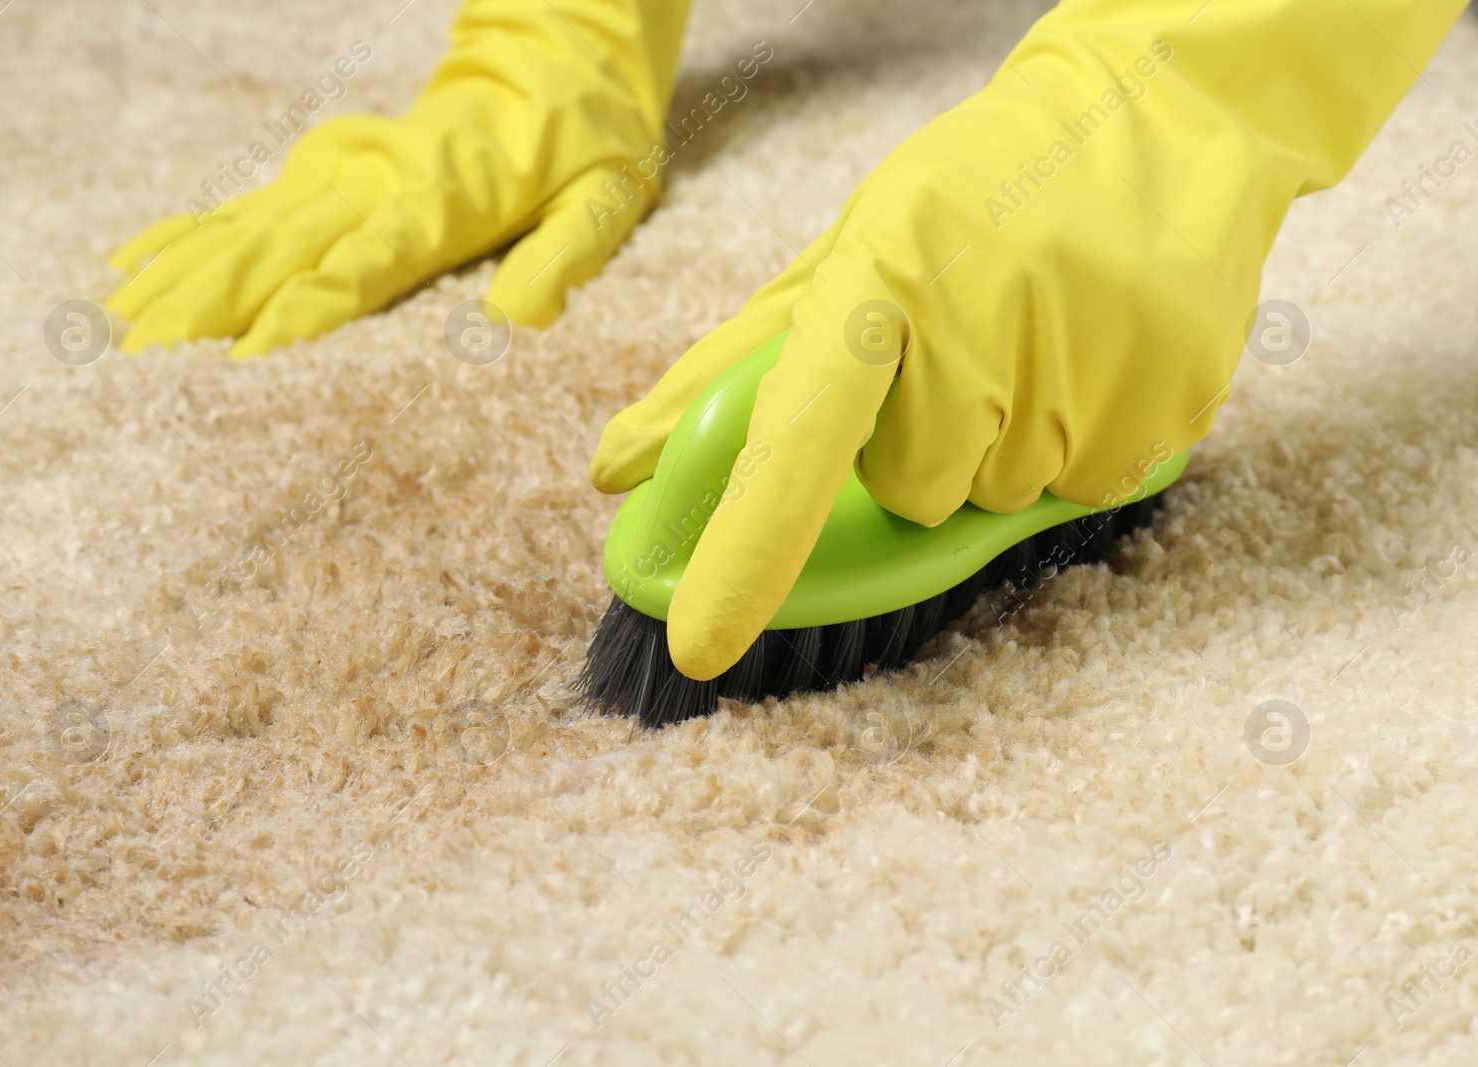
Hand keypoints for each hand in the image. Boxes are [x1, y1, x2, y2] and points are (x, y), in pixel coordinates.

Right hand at [106, 0, 687, 355]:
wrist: (557, 57)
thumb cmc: (586, 142)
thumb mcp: (604, 202)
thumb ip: (562, 260)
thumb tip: (517, 321)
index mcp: (442, 202)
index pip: (364, 266)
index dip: (304, 312)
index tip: (244, 358)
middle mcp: (377, 183)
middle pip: (281, 248)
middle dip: (211, 304)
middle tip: (144, 359)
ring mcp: (342, 169)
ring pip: (247, 227)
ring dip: (182, 276)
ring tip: (116, 325)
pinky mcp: (324, 165)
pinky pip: (244, 202)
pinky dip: (185, 232)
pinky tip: (131, 260)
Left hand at [592, 0, 1462, 679]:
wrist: (1157, 120)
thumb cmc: (969, 198)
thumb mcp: (846, 255)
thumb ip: (728, 372)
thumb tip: (616, 471)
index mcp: (880, 280)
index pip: (799, 440)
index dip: (746, 549)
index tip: (698, 645)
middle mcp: (981, 325)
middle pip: (915, 494)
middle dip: (920, 449)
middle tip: (961, 353)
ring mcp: (1089, 362)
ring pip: (1000, 499)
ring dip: (1002, 448)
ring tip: (1034, 339)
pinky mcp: (1172, 394)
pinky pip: (1089, 489)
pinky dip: (1081, 446)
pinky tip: (1093, 356)